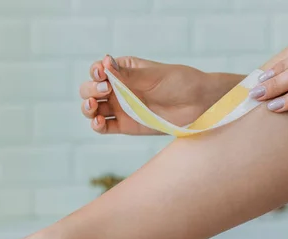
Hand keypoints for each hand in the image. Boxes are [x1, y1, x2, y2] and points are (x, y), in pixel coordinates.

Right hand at [79, 55, 222, 134]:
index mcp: (124, 69)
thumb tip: (105, 62)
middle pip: (90, 89)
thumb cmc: (180, 83)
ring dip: (88, 108)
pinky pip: (104, 127)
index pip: (99, 69)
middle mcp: (119, 88)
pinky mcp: (125, 125)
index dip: (95, 72)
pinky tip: (99, 122)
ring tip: (94, 107)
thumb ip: (128, 75)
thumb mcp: (154, 76)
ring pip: (93, 108)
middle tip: (105, 91)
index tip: (102, 74)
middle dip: (91, 90)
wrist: (199, 105)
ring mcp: (120, 108)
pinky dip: (96, 125)